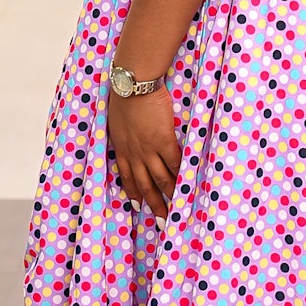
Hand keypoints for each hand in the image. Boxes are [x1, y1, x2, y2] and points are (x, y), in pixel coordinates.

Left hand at [107, 86, 180, 220]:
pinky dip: (181, 175)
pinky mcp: (164, 141)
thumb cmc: (125, 95)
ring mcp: (148, 149)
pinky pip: (174, 164)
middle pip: (143, 184)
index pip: (126, 176)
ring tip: (177, 209)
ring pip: (160, 179)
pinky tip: (188, 185)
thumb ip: (125, 131)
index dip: (132, 192)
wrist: (133, 85)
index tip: (136, 206)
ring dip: (169, 195)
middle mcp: (133, 153)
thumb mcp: (118, 118)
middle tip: (161, 220)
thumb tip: (131, 134)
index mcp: (121, 148)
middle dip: (152, 204)